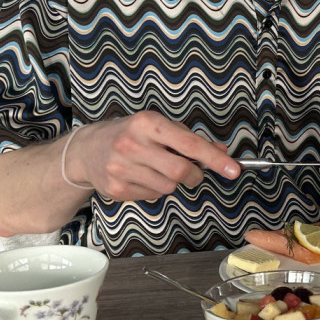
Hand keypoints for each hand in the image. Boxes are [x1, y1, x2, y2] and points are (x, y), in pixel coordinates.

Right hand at [65, 111, 240, 200]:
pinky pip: (152, 196)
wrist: (86, 150)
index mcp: (147, 123)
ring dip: (172, 182)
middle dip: (195, 176)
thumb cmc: (131, 134)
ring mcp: (122, 168)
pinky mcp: (116, 188)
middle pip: (181, 171)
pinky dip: (155, 189)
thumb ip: (190, 139)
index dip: (214, 159)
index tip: (233, 170)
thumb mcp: (159, 127)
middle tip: (193, 173)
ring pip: (168, 187)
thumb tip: (221, 151)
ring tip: (158, 169)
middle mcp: (132, 144)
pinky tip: (143, 177)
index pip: (189, 143)